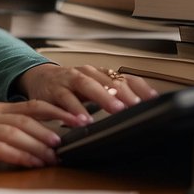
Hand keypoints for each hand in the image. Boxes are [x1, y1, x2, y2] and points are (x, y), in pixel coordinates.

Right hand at [0, 100, 70, 177]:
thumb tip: (11, 147)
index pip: (27, 106)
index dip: (53, 109)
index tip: (75, 115)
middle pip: (28, 115)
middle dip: (57, 121)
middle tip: (80, 129)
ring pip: (17, 130)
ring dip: (41, 140)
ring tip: (60, 150)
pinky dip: (20, 155)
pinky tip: (33, 162)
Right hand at [13, 63, 159, 125]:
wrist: (40, 78)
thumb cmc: (70, 87)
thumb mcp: (93, 89)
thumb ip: (112, 96)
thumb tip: (139, 109)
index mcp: (100, 73)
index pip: (124, 78)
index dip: (139, 88)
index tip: (153, 100)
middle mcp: (87, 73)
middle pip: (108, 80)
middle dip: (123, 93)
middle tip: (136, 105)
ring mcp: (69, 79)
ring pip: (87, 85)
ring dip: (102, 97)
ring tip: (115, 109)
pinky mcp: (54, 90)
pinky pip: (65, 99)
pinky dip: (75, 109)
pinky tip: (83, 119)